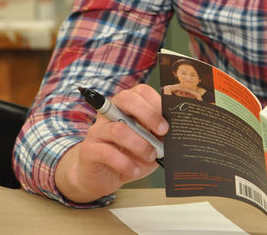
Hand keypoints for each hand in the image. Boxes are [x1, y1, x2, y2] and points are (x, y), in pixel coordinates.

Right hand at [55, 84, 168, 202]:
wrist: (104, 177)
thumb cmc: (131, 155)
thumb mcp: (150, 142)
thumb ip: (159, 133)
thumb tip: (178, 127)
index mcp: (127, 106)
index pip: (140, 91)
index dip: (157, 102)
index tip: (169, 120)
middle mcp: (110, 113)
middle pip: (126, 99)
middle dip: (149, 114)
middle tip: (163, 131)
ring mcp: (97, 130)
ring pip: (118, 129)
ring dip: (141, 144)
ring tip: (151, 155)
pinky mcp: (89, 150)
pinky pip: (107, 153)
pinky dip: (126, 163)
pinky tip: (135, 170)